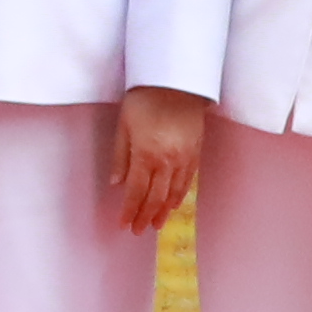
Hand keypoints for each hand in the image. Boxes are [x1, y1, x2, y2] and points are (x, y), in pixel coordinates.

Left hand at [111, 83, 208, 233]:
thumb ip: (120, 155)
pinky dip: (180, 196)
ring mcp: (184, 158)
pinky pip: (188, 181)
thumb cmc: (145, 99)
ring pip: (174, 193)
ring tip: (156, 225)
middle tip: (138, 230)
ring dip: (163, 211)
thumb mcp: (123, 124)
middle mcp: (167, 161)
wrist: (177, 81)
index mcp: (146, 154)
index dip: (130, 210)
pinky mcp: (195, 153)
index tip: (124, 224)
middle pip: (155, 197)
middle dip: (146, 216)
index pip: (136, 191)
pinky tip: (173, 204)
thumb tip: (116, 183)